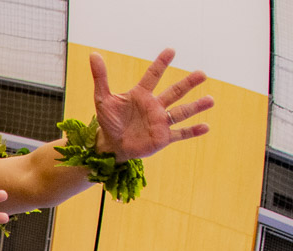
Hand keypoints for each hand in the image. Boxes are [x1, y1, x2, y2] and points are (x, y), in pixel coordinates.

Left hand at [91, 49, 213, 161]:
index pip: (152, 76)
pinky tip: (206, 127)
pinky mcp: (162, 137)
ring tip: (210, 100)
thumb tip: (94, 54)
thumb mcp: (102, 99)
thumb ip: (100, 77)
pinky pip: (180, 134)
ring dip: (196, 106)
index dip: (160, 64)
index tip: (171, 51)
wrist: (111, 145)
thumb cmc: (109, 120)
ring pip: (181, 112)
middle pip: (174, 92)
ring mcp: (160, 121)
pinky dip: (192, 131)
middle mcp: (155, 106)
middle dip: (188, 84)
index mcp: (142, 95)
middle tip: (202, 74)